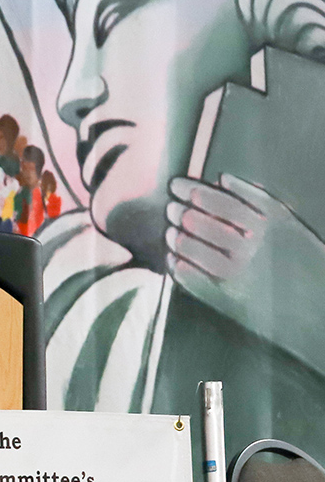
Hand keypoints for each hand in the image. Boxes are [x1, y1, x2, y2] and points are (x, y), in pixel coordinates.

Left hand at [166, 173, 324, 372]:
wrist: (318, 303)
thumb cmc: (299, 257)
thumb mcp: (286, 222)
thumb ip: (255, 198)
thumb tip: (220, 178)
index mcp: (265, 223)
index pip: (214, 199)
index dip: (188, 189)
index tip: (176, 185)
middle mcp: (248, 247)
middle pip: (195, 220)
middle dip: (177, 210)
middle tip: (171, 208)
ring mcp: (234, 274)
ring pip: (186, 247)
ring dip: (173, 236)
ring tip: (171, 232)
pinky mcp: (224, 298)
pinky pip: (186, 275)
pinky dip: (175, 263)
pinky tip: (175, 257)